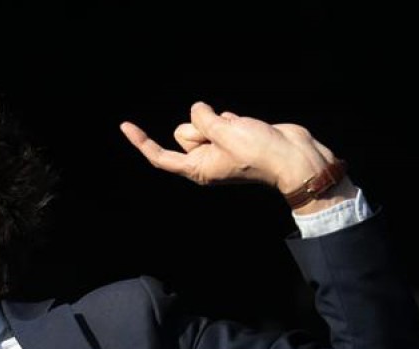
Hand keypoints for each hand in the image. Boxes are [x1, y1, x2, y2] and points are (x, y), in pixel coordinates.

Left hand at [120, 101, 339, 194]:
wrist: (292, 156)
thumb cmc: (259, 152)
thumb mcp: (226, 133)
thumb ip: (204, 120)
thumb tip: (197, 110)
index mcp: (198, 169)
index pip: (161, 156)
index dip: (142, 141)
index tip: (125, 125)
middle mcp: (204, 161)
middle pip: (183, 133)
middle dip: (200, 126)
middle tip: (225, 133)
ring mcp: (218, 149)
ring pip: (202, 123)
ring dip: (219, 121)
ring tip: (240, 130)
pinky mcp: (231, 137)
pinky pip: (220, 119)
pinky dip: (231, 119)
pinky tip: (246, 126)